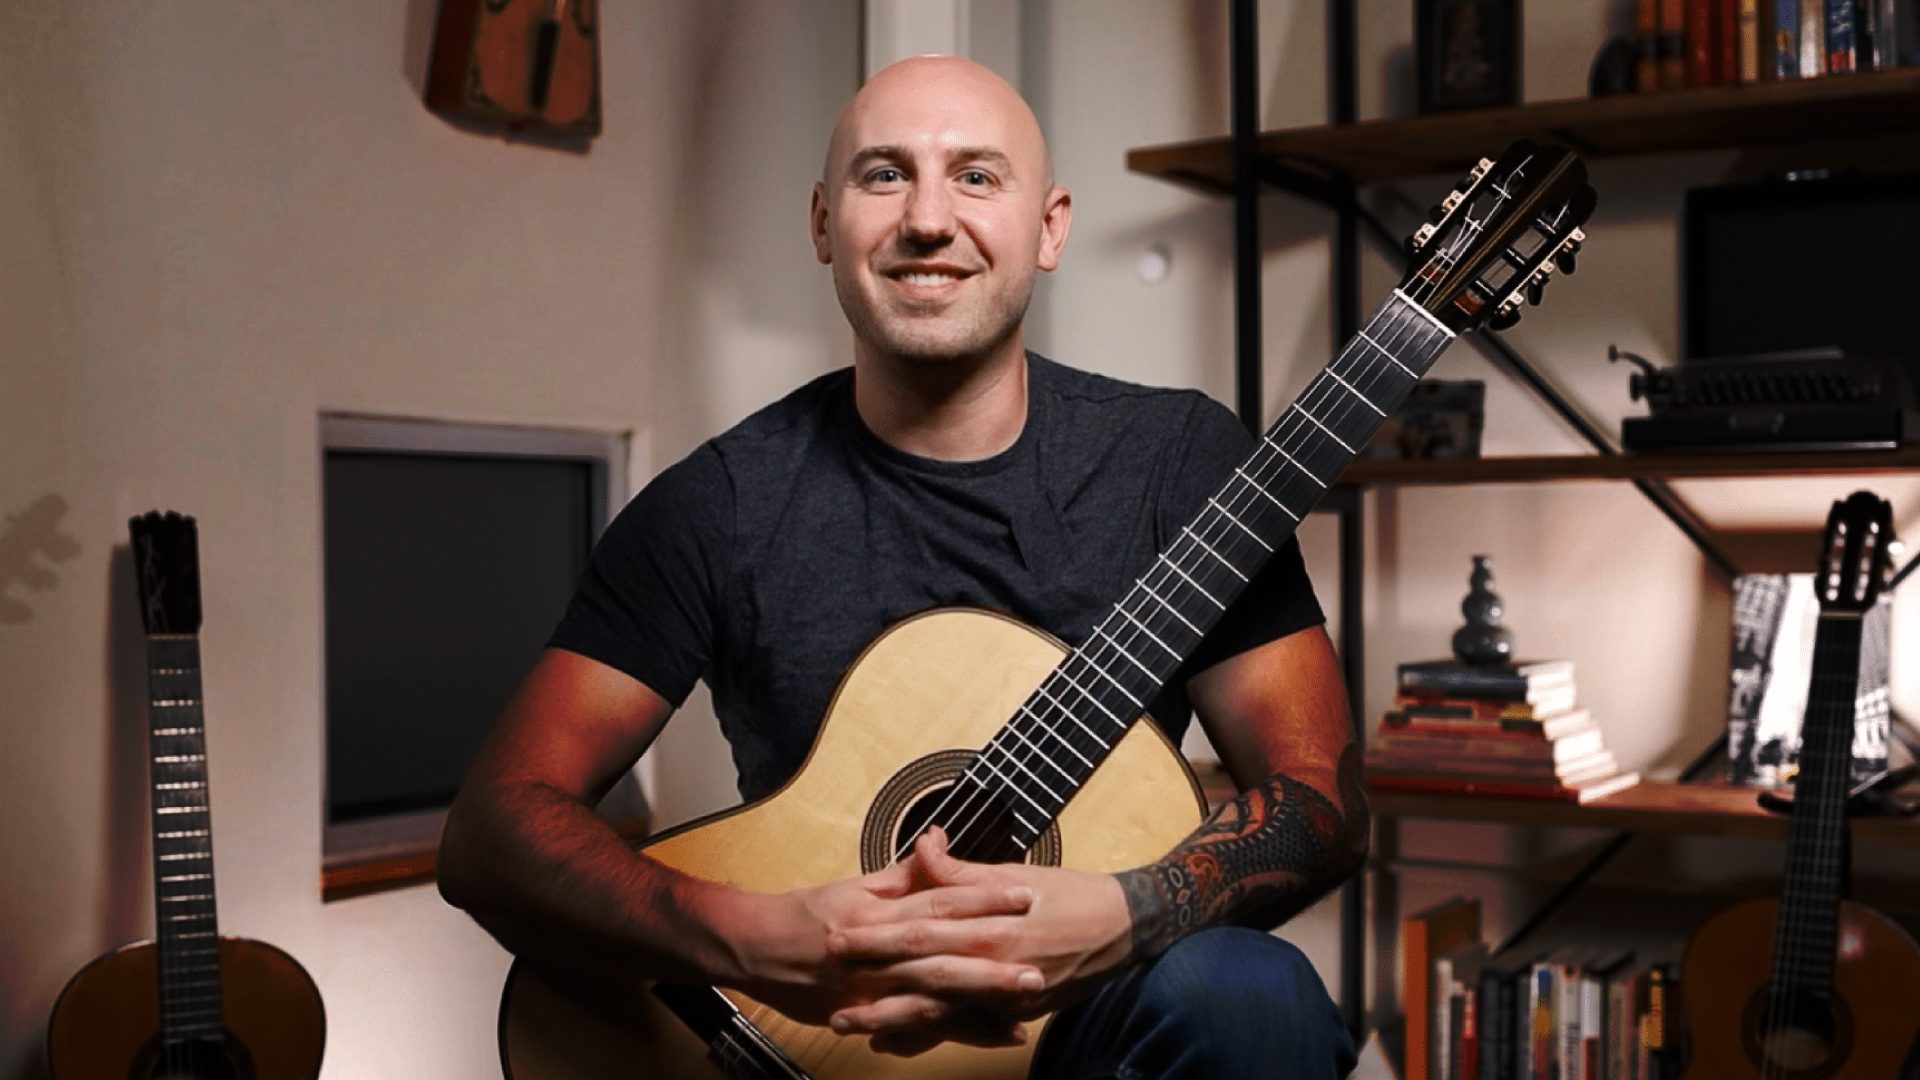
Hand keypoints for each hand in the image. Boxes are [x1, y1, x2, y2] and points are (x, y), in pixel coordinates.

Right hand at [718, 839, 1041, 1037]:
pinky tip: (992, 1034)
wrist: (753, 948)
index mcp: (878, 911)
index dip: (981, 897)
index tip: (1023, 894)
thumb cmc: (805, 914)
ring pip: (930, 994)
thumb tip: (937, 843)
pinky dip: (954, 1033)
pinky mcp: (865, 1015)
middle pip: (940, 952)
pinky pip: (915, 1027)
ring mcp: (870, 987)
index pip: (937, 900)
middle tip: (1037, 961)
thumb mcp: (855, 886)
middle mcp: (876, 950)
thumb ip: (903, 874)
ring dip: (979, 999)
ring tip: (1023, 998)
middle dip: (990, 959)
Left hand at [823, 827, 1135, 1053]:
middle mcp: (991, 964)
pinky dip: (926, 1037)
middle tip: (827, 979)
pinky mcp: (1012, 1015)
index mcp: (988, 924)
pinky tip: (894, 1042)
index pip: (920, 928)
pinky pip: (962, 1030)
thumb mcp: (1014, 873)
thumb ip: (960, 870)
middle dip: (870, 978)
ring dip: (888, 1018)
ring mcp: (1002, 996)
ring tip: (847, 1022)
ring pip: (936, 1011)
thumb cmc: (1069, 893)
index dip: (876, 934)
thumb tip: (923, 842)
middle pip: (919, 973)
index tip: (838, 933)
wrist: (1123, 928)